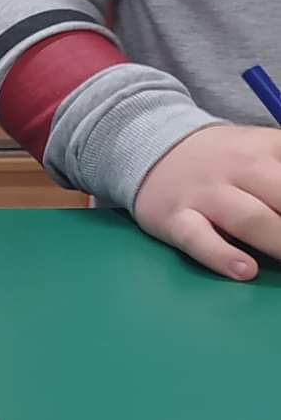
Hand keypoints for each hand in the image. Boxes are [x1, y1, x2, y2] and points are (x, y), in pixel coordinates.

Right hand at [133, 124, 280, 279]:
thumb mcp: (266, 150)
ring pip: (247, 218)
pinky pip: (198, 239)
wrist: (151, 148)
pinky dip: (221, 256)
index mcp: (268, 148)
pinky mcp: (174, 218)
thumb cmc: (225, 160)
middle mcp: (238, 168)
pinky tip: (243, 271)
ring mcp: (205, 194)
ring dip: (278, 241)